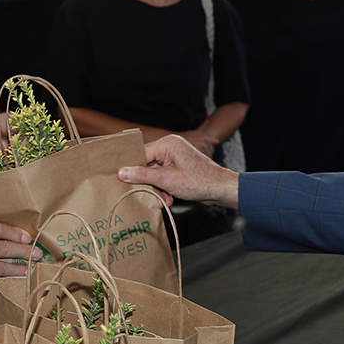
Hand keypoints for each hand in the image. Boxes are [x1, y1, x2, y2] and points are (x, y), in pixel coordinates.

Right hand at [0, 223, 40, 300]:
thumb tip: (8, 238)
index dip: (16, 234)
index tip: (28, 238)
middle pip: (4, 248)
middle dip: (24, 251)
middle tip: (36, 254)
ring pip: (3, 266)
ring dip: (20, 268)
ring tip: (31, 268)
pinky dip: (9, 281)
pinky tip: (17, 280)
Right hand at [119, 134, 238, 206]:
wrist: (221, 189)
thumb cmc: (200, 181)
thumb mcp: (168, 180)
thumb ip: (143, 176)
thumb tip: (121, 172)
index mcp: (167, 143)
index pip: (140, 155)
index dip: (132, 170)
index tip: (124, 183)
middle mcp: (169, 146)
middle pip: (146, 165)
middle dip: (149, 184)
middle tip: (152, 197)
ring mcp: (174, 156)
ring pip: (154, 174)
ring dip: (157, 189)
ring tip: (164, 201)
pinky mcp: (177, 166)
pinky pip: (162, 176)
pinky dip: (163, 188)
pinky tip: (168, 198)